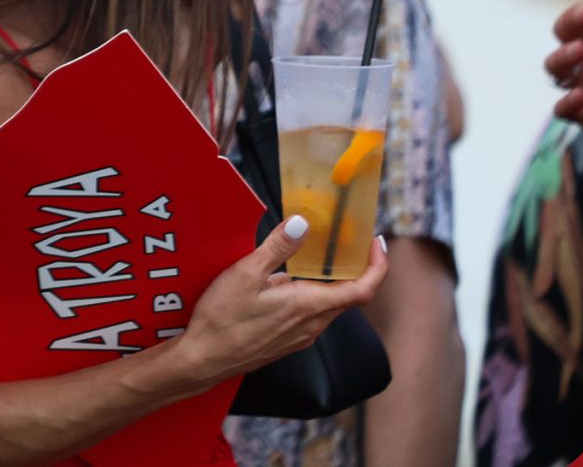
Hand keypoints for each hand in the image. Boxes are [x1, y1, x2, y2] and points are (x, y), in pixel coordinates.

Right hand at [166, 216, 387, 391]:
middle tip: (344, 241)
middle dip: (353, 267)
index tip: (375, 243)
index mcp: (308, 305)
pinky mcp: (290, 341)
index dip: (377, 266)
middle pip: (349, 295)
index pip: (362, 289)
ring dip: (331, 281)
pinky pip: (313, 314)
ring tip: (316, 257)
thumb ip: (277, 248)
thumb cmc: (222, 319)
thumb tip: (302, 224)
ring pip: (330, 305)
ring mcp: (302, 335)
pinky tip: (288, 283)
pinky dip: (314, 294)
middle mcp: (313, 324)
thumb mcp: (245, 274)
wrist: (205, 359)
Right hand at [547, 1, 582, 135]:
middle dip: (569, 22)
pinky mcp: (581, 113)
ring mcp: (580, 83)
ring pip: (555, 69)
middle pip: (562, 33)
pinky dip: (567, 103)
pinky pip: (562, 109)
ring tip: (578, 49)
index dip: (580, 12)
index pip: (578, 19)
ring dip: (562, 56)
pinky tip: (579, 96)